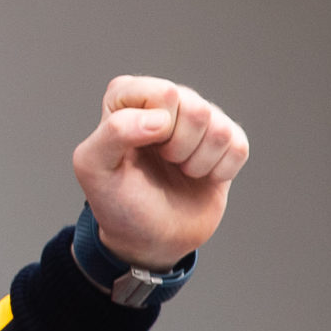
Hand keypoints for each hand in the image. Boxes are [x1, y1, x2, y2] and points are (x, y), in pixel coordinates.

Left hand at [71, 75, 249, 268]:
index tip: (139, 148)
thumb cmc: (116, 200)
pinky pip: (238, 146)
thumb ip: (113, 133)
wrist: (148, 237)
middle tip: (161, 162)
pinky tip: (200, 177)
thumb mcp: (93, 168)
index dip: (155, 126)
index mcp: (126, 97)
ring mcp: (197, 120)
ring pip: (219, 128)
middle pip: (196, 108)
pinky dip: (219, 171)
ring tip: (178, 170)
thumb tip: (160, 119)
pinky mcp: (224, 141)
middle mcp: (165, 101)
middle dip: (178, 147)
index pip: (162, 92)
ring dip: (197, 162)